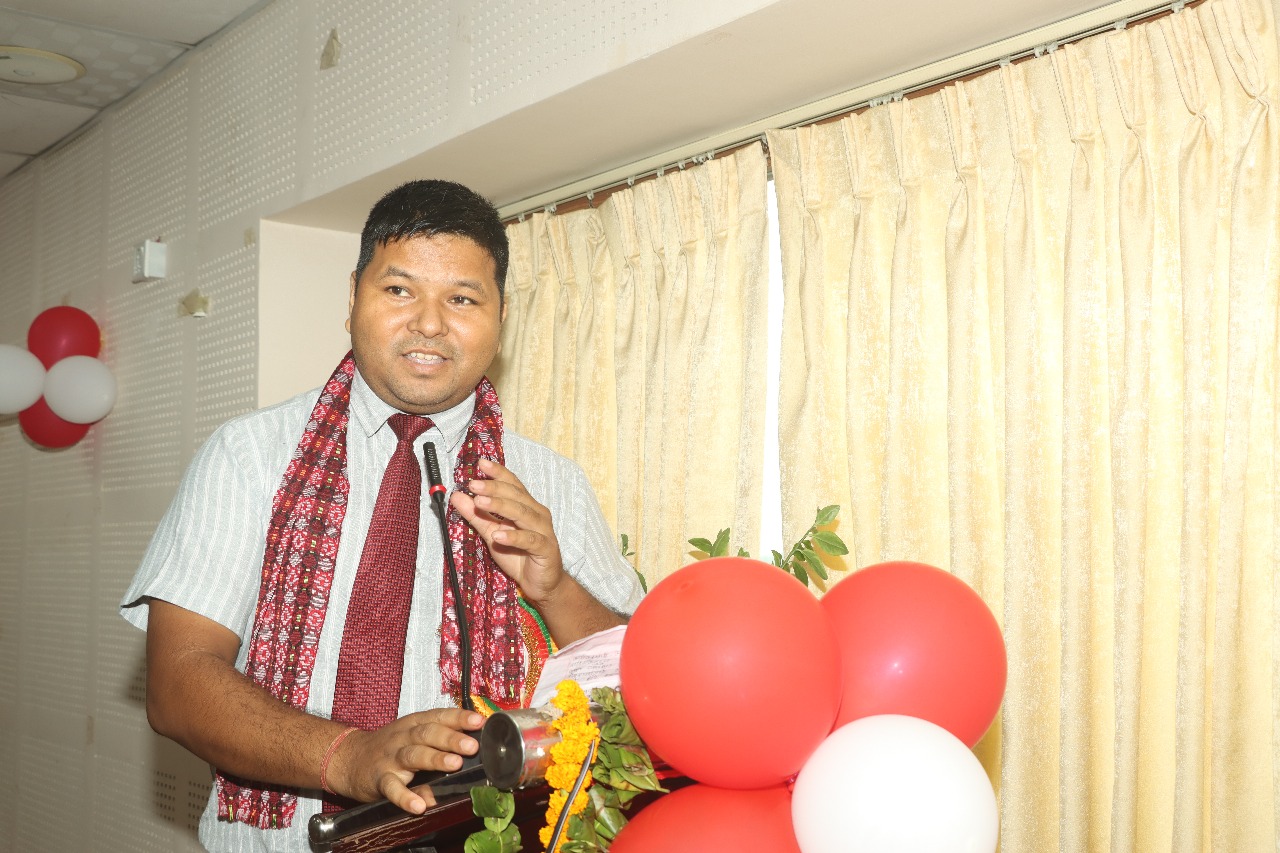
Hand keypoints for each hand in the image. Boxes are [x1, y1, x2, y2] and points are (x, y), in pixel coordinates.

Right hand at [329, 708, 484, 812]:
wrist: (348, 758)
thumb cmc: (390, 748)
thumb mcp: (413, 738)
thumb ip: (440, 745)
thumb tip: (471, 758)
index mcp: (414, 724)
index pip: (439, 716)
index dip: (459, 717)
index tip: (479, 720)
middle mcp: (403, 737)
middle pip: (428, 733)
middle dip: (451, 738)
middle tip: (472, 745)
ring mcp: (390, 757)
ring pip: (413, 755)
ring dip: (435, 759)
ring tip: (454, 764)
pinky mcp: (378, 779)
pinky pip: (392, 787)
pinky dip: (405, 796)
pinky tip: (419, 804)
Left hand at [450, 457, 566, 604]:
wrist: (541, 584)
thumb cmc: (519, 556)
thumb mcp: (491, 534)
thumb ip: (476, 516)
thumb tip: (457, 496)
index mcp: (526, 507)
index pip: (512, 485)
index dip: (498, 473)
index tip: (481, 464)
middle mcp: (536, 514)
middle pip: (516, 496)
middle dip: (494, 488)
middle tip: (473, 484)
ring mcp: (543, 530)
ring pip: (522, 513)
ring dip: (501, 506)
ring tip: (480, 502)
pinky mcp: (546, 549)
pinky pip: (529, 540)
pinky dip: (513, 536)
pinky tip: (498, 535)